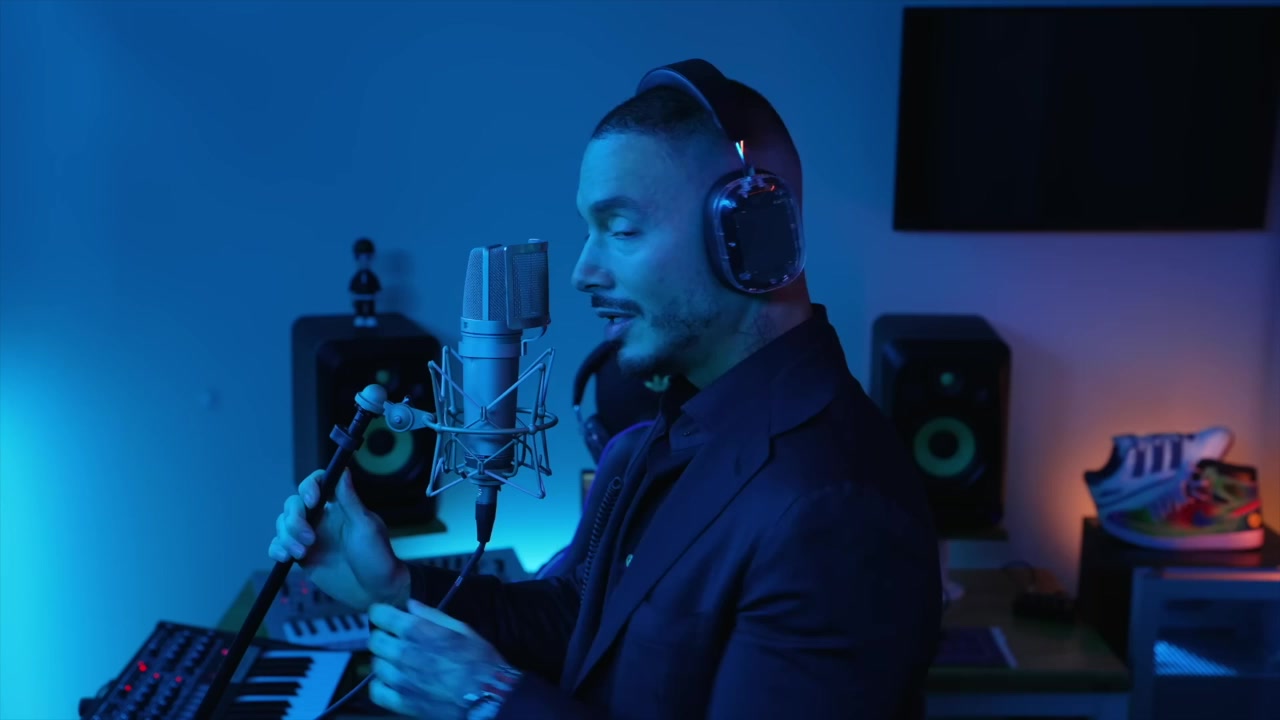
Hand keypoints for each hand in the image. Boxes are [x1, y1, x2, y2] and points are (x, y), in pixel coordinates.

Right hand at [267, 468, 406, 609]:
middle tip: (309, 539)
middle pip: (294, 504)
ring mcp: (310, 537)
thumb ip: (350, 501)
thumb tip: (343, 471)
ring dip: (286, 536)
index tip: (312, 501)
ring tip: (302, 553)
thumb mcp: (366, 528)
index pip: (318, 483)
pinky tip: (285, 558)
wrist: (375, 592)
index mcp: (339, 506)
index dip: (309, 486)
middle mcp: (322, 518)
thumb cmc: (377, 558)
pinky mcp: (302, 556)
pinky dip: (276, 549)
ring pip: (283, 524)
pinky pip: (279, 546)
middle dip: (294, 519)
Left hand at [367, 599, 514, 719]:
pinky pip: (377, 691)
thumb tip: (410, 605)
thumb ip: (432, 615)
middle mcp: (404, 654)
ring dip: (384, 660)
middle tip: (394, 639)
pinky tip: (393, 681)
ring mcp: (401, 680)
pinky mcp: (403, 702)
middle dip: (383, 635)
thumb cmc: (479, 660)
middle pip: (374, 640)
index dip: (381, 613)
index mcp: (418, 631)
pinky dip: (381, 684)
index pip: (379, 615)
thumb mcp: (461, 629)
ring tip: (398, 661)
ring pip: (375, 664)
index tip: (385, 615)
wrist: (488, 695)